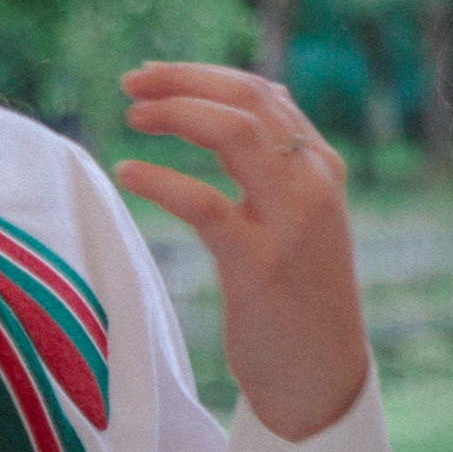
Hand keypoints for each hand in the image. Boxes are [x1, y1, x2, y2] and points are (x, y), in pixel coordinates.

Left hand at [114, 63, 369, 443]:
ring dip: (177, 113)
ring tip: (130, 114)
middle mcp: (314, 183)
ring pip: (235, 134)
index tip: (155, 76)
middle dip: (185, 81)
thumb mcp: (297, 220)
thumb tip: (223, 121)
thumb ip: (273, 172)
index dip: (204, 75)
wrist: (323, 375)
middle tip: (132, 81)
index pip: (265, 94)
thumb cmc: (299, 298)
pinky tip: (129, 171)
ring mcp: (292, 221)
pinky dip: (163, 180)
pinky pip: (206, 204)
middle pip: (249, 101)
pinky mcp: (261, 263)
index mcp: (321, 168)